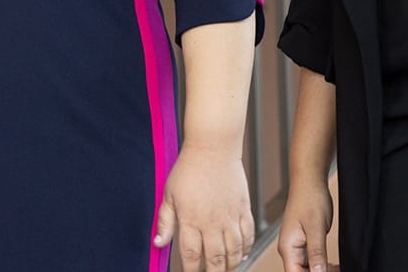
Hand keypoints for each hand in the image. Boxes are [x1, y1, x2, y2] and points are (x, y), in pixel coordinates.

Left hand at [153, 147, 255, 270]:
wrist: (213, 147)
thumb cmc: (188, 168)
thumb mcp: (168, 194)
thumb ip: (164, 221)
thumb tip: (158, 243)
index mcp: (190, 220)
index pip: (192, 256)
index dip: (191, 271)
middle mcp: (212, 222)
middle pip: (216, 259)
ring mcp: (230, 217)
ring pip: (235, 252)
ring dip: (231, 265)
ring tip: (226, 270)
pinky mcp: (244, 209)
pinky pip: (248, 236)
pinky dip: (246, 249)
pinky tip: (242, 255)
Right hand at [276, 187, 333, 271]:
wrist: (310, 182)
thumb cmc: (310, 199)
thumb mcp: (316, 228)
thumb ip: (317, 253)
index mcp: (288, 248)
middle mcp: (289, 249)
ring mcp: (297, 246)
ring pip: (308, 269)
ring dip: (323, 271)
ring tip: (339, 269)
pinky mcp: (305, 242)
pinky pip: (313, 260)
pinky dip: (324, 265)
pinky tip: (335, 266)